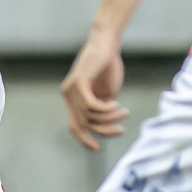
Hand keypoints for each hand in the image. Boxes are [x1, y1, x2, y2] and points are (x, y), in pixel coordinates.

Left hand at [60, 30, 128, 149]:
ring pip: (90, 117)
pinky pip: (92, 107)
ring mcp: (71, 89)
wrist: (107, 43)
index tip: (97, 148)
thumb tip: (103, 126)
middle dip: (102, 132)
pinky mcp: (78, 83)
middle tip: (120, 131)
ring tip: (124, 112)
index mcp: (72, 99)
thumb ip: (102, 109)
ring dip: (110, 118)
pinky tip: (117, 105)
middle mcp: (67, 95)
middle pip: (81, 125)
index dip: (83, 140)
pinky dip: (106, 110)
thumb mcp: (106, 93)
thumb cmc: (108, 66)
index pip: (74, 126)